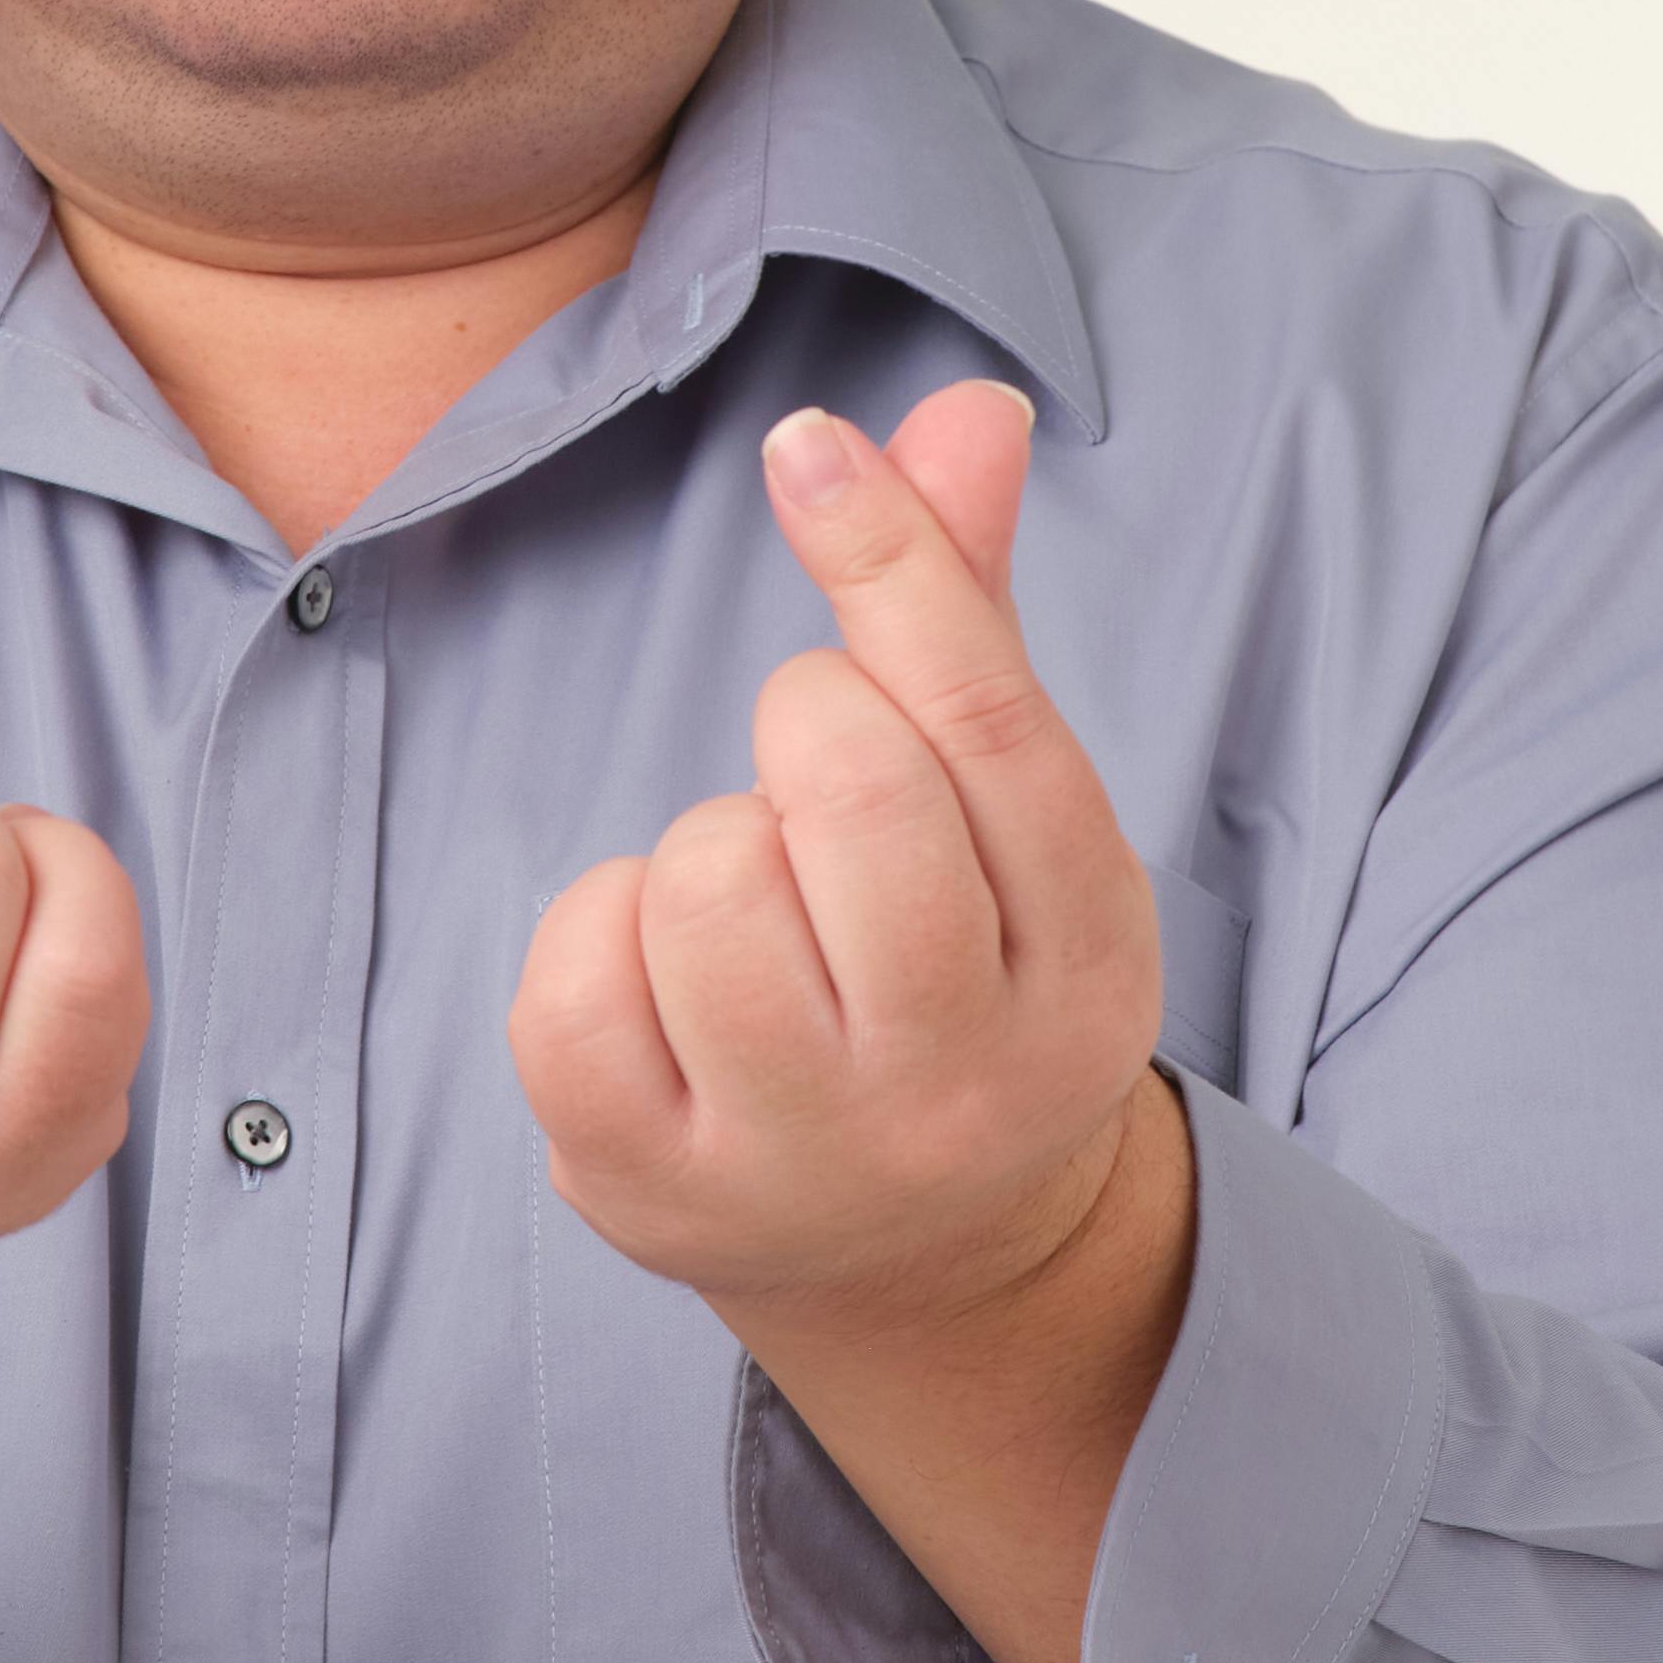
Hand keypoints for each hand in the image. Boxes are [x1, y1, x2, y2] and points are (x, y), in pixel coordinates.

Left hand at [509, 383, 1164, 1342]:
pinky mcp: (651, 1194)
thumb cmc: (951, 967)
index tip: (803, 442)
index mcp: (1089, 964)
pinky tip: (664, 986)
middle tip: (816, 799)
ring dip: (704, 850)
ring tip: (758, 916)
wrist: (912, 1256)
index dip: (891, 558)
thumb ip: (970, 617)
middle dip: (804, 732)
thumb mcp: (1004, 819)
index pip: (990, 727)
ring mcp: (807, 1154)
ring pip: (703, 880)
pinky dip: (597, 937)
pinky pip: (573, 981)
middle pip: (851, 788)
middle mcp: (966, 1078)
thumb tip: (967, 405)